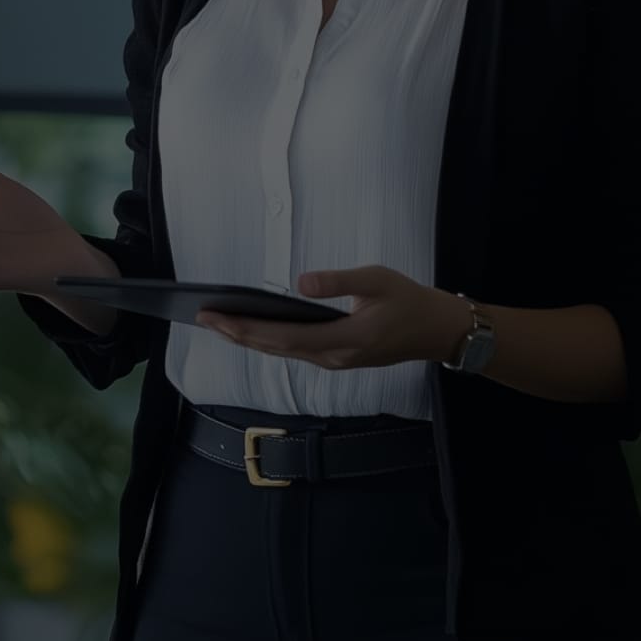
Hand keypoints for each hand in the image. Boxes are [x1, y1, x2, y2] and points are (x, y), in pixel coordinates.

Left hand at [195, 266, 466, 369]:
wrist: (437, 331)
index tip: (216, 318)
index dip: (245, 329)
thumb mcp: (377, 280)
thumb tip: (300, 283)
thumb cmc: (408, 301)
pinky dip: (268, 341)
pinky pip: (294, 351)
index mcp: (342, 340)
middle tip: (202, 318)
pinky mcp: (337, 356)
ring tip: (218, 324)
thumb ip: (338, 282)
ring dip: (249, 339)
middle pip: (275, 348)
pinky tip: (252, 331)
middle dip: (236, 334)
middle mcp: (333, 357)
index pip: (282, 337)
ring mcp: (334, 360)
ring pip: (282, 352)